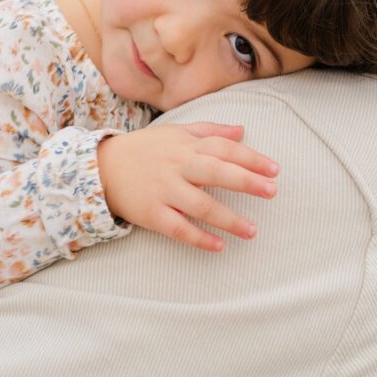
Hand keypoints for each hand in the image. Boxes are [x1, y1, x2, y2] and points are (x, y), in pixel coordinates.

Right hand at [97, 122, 278, 251]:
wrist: (101, 167)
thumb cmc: (145, 149)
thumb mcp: (176, 132)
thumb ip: (210, 131)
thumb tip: (242, 129)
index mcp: (186, 146)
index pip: (224, 148)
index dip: (251, 158)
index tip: (275, 169)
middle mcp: (177, 166)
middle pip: (217, 172)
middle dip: (246, 182)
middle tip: (272, 191)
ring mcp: (164, 191)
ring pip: (201, 205)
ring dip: (229, 219)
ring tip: (253, 230)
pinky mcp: (152, 214)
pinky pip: (178, 228)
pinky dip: (199, 238)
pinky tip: (219, 246)